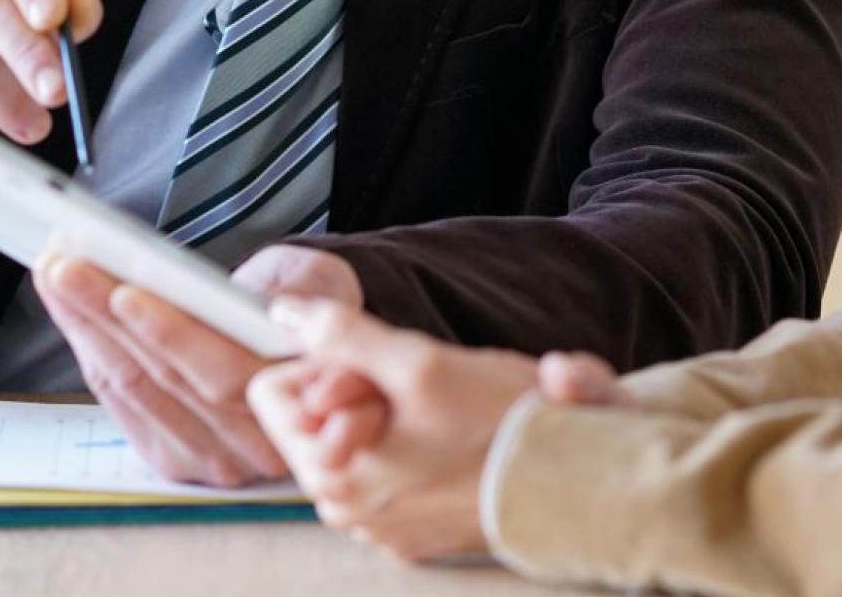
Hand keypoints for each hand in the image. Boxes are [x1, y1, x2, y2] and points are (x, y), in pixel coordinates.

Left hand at [32, 243, 368, 488]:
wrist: (309, 353)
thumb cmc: (311, 308)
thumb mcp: (322, 283)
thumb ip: (302, 290)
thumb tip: (261, 298)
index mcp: (300, 400)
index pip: (226, 373)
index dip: (172, 335)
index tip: (126, 293)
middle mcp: (257, 444)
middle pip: (166, 379)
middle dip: (107, 317)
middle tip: (65, 267)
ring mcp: (214, 459)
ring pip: (135, 388)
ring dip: (86, 328)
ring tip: (56, 274)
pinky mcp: (176, 457)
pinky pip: (121, 403)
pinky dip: (89, 350)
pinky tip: (69, 309)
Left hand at [247, 300, 542, 563]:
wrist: (570, 486)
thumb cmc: (500, 430)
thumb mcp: (419, 363)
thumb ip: (342, 333)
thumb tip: (285, 312)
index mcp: (328, 470)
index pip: (271, 393)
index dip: (320, 361)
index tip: (372, 363)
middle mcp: (343, 507)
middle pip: (314, 418)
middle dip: (355, 391)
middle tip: (413, 386)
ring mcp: (378, 524)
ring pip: (353, 442)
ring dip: (384, 418)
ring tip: (437, 413)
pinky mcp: (412, 530)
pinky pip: (388, 473)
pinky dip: (409, 449)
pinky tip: (449, 441)